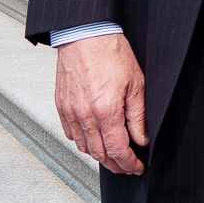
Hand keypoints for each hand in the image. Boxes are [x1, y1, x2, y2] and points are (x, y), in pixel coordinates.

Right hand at [54, 33, 146, 175]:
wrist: (85, 35)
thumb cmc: (111, 53)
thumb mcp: (136, 83)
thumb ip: (137, 115)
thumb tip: (141, 139)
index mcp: (106, 111)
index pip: (117, 150)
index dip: (128, 163)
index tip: (136, 167)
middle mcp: (85, 116)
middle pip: (99, 154)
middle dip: (115, 165)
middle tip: (127, 166)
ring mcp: (70, 112)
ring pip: (84, 147)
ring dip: (99, 156)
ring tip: (113, 156)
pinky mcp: (61, 107)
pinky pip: (71, 134)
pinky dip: (83, 142)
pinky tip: (94, 139)